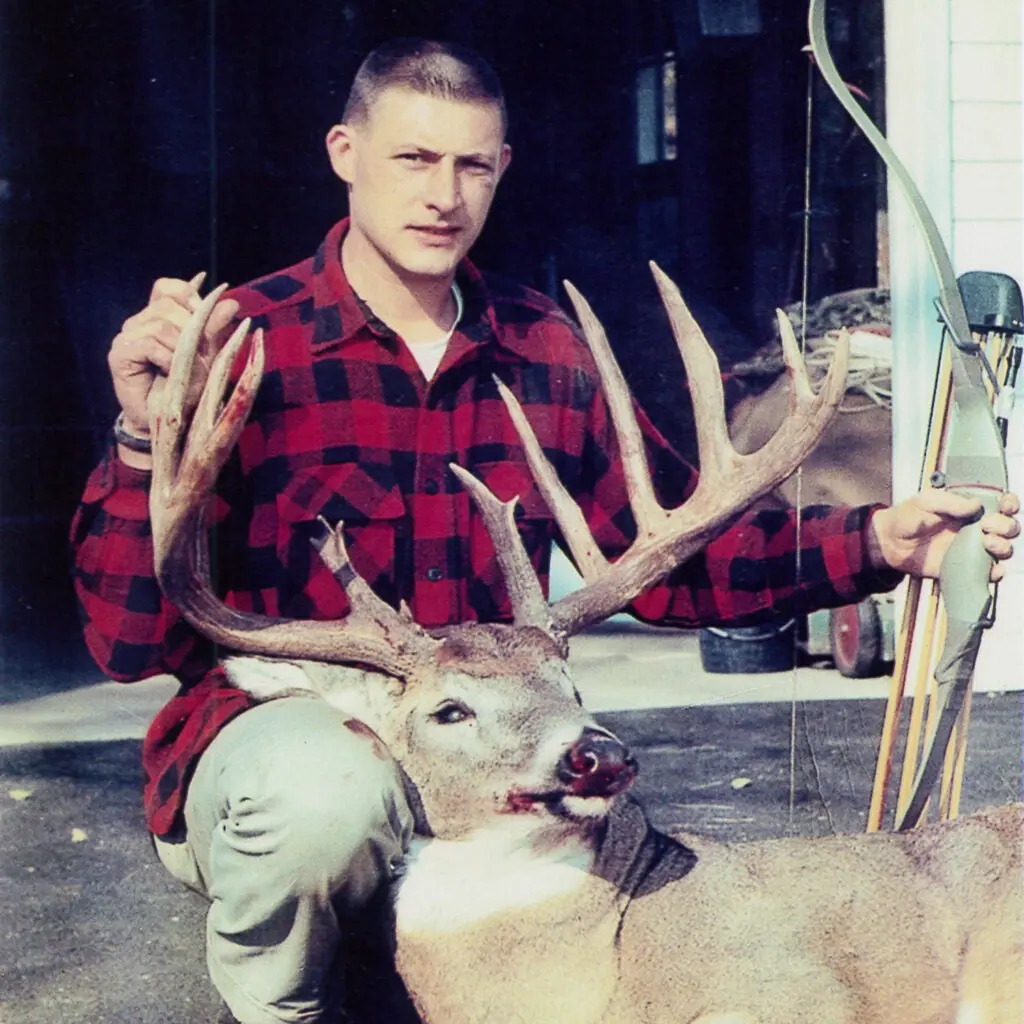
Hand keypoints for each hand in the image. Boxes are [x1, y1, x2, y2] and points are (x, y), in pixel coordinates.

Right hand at [108, 272, 239, 434]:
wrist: (169, 422)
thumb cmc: (187, 389)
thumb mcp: (207, 356)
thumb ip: (214, 328)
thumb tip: (231, 302)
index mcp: (159, 317)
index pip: (167, 288)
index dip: (187, 293)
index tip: (202, 311)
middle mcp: (139, 322)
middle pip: (167, 306)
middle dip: (191, 330)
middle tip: (195, 357)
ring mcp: (126, 337)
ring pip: (160, 325)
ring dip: (181, 349)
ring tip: (181, 370)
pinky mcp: (119, 354)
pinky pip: (149, 344)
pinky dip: (167, 359)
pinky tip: (168, 372)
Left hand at [868, 488, 1019, 580]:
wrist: (891, 542)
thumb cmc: (908, 517)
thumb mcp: (926, 502)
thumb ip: (951, 502)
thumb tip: (977, 504)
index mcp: (970, 508)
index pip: (1001, 504)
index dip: (1010, 504)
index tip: (1006, 505)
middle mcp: (977, 527)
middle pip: (1008, 527)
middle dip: (1006, 526)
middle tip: (987, 526)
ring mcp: (973, 548)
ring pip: (1004, 549)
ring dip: (1004, 546)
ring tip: (987, 543)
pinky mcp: (965, 567)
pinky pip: (988, 572)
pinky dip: (996, 572)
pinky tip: (992, 568)